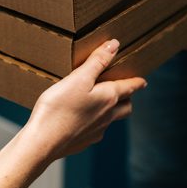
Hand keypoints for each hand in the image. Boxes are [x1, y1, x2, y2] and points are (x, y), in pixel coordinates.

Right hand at [21, 39, 146, 160]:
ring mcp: (96, 131)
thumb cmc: (59, 107)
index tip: (143, 81)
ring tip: (101, 102)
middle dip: (128, 98)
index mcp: (109, 98)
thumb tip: (115, 45)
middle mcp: (107, 116)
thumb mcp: (78, 78)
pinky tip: (81, 119)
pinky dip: (94, 123)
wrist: (43, 142)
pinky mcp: (84, 141)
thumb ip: (97, 61)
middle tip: (125, 91)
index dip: (137, 82)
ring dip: (111, 110)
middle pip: (126, 107)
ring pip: (111, 120)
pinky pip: (96, 131)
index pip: (129, 88)